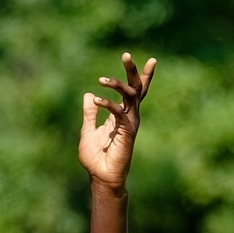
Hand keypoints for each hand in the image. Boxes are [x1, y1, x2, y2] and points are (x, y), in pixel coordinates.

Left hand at [78, 53, 155, 188]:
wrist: (101, 178)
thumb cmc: (95, 159)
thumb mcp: (87, 131)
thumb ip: (89, 114)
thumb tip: (88, 96)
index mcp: (121, 115)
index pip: (133, 92)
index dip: (140, 76)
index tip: (146, 59)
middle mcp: (128, 117)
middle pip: (135, 88)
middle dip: (132, 71)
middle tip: (126, 54)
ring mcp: (130, 124)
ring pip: (130, 96)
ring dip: (117, 84)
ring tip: (102, 79)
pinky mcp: (127, 132)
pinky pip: (119, 113)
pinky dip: (107, 105)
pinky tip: (96, 101)